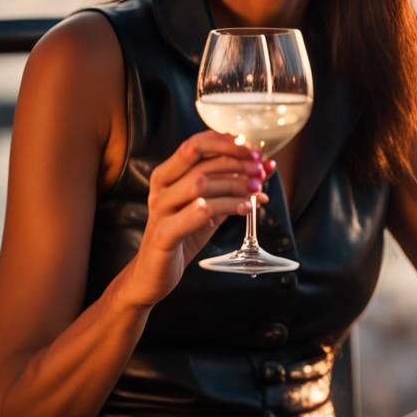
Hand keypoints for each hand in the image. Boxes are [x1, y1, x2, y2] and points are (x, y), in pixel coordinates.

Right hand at [126, 131, 271, 307]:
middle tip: (261, 171)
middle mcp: (160, 188)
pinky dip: (224, 207)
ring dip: (234, 185)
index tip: (252, 149)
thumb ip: (229, 186)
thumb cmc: (181, 234)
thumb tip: (264, 167)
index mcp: (167, 175)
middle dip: (237, 164)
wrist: (152, 273)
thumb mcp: (207, 205)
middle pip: (201, 163)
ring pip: (199, 184)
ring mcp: (160, 211)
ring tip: (257, 192)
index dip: (225, 143)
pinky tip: (244, 209)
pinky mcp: (164, 234)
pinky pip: (196, 214)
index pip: (194, 145)